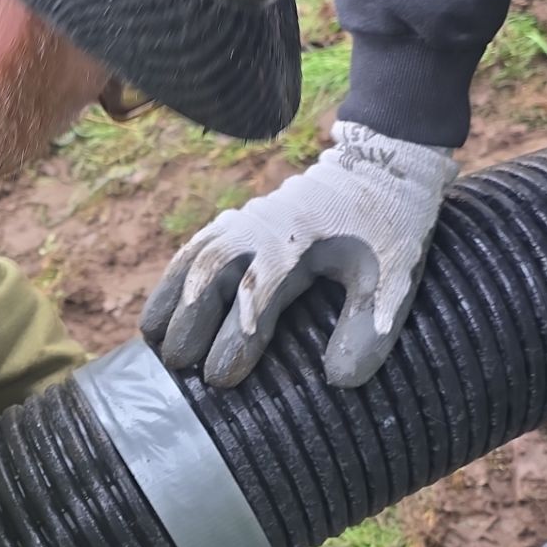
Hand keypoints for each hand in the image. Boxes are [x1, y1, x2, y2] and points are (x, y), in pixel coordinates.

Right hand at [141, 123, 456, 388]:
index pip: (257, 292)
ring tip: (152, 342)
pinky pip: (196, 247)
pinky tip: (161, 311)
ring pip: (195, 257)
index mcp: (298, 242)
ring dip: (170, 298)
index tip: (222, 378)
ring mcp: (246, 221)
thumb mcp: (394, 276)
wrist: (381, 166)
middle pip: (211, 272)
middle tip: (179, 367)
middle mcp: (263, 229)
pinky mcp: (240, 221)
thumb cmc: (389, 229)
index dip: (236, 337)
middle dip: (190, 321)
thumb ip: (368, 325)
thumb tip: (339, 380)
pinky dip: (173, 279)